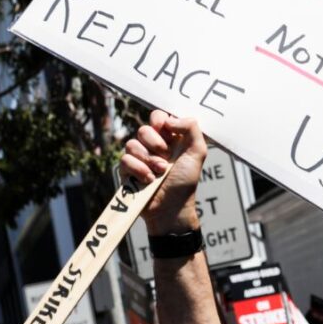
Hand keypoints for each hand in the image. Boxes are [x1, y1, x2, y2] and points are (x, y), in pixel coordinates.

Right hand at [120, 110, 208, 234]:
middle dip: (155, 143)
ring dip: (148, 159)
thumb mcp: (197, 152)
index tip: (167, 130)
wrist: (172, 207)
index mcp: (168, 138)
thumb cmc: (185, 181)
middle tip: (167, 157)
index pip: (158, 116)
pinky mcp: (127, 170)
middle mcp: (152, 146)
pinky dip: (138, 169)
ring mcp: (138, 158)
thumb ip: (191, 127)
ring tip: (160, 172)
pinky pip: (125, 159)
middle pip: (143, 129)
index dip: (160, 121)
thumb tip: (169, 119)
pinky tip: (149, 180)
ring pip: (132, 144)